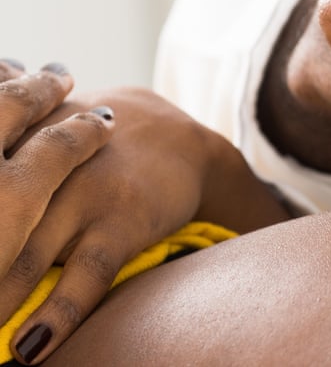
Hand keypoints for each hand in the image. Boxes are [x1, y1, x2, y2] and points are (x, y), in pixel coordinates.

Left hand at [1, 84, 288, 364]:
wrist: (182, 141)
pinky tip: (31, 349)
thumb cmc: (95, 133)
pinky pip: (83, 276)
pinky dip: (56, 315)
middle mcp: (44, 166)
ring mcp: (84, 195)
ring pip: (21, 257)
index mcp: (18, 137)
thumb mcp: (39, 116)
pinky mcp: (122, 224)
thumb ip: (5, 123)